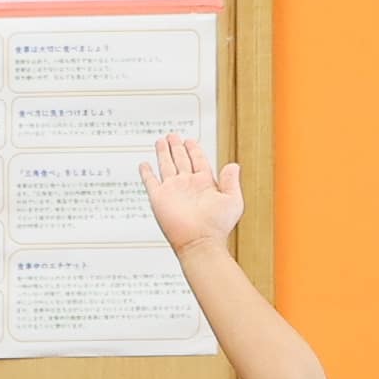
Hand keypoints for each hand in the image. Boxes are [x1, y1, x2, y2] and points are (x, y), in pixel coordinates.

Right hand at [140, 131, 245, 255]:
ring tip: (161, 141)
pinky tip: (144, 164)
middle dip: (177, 147)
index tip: (190, 140)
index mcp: (204, 183)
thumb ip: (231, 181)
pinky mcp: (159, 198)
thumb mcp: (233, 200)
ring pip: (166, 165)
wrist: (200, 242)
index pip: (198, 160)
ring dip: (163, 153)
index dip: (194, 149)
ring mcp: (172, 190)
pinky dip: (146, 173)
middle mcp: (187, 185)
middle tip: (173, 135)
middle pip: (181, 159)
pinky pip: (150, 182)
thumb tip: (233, 165)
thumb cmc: (217, 226)